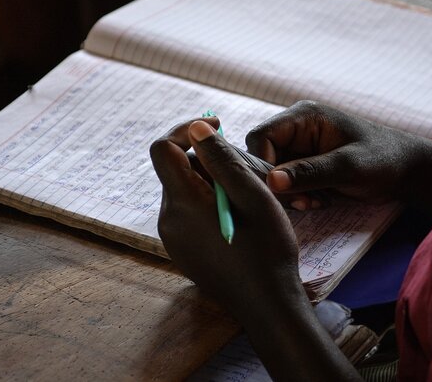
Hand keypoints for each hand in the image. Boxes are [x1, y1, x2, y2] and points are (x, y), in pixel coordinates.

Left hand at [150, 116, 304, 321]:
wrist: (268, 304)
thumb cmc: (267, 248)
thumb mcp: (253, 196)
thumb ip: (222, 159)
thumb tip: (195, 128)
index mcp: (183, 204)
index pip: (162, 149)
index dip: (186, 130)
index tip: (220, 126)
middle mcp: (169, 220)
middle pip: (177, 169)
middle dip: (207, 159)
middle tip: (246, 170)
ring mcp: (173, 239)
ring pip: (185, 190)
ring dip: (211, 181)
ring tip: (248, 196)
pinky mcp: (182, 250)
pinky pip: (188, 212)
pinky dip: (209, 202)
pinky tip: (239, 217)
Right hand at [246, 101, 431, 214]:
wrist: (406, 170)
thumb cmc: (382, 159)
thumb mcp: (348, 167)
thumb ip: (310, 172)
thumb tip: (271, 181)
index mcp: (304, 116)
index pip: (261, 136)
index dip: (263, 163)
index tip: (280, 188)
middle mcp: (297, 129)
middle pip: (264, 157)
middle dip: (279, 184)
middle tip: (304, 201)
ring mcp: (301, 147)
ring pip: (274, 174)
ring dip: (291, 193)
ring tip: (317, 201)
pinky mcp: (306, 165)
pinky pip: (288, 182)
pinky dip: (299, 196)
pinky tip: (320, 200)